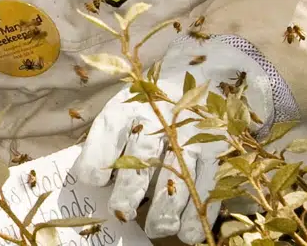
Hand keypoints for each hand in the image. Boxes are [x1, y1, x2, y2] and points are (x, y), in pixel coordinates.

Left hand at [73, 37, 276, 243]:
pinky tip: (187, 234)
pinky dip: (197, 215)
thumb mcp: (124, 108)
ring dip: (164, 209)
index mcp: (130, 107)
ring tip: (156, 228)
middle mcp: (161, 120)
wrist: (206, 77)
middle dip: (129, 191)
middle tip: (122, 212)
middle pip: (142, 158)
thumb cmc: (153, 104)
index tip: (93, 181)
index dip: (96, 160)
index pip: (108, 132)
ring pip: (176, 177)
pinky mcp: (217, 153)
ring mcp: (192, 137)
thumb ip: (107, 139)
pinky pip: (207, 188)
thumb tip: (89, 177)